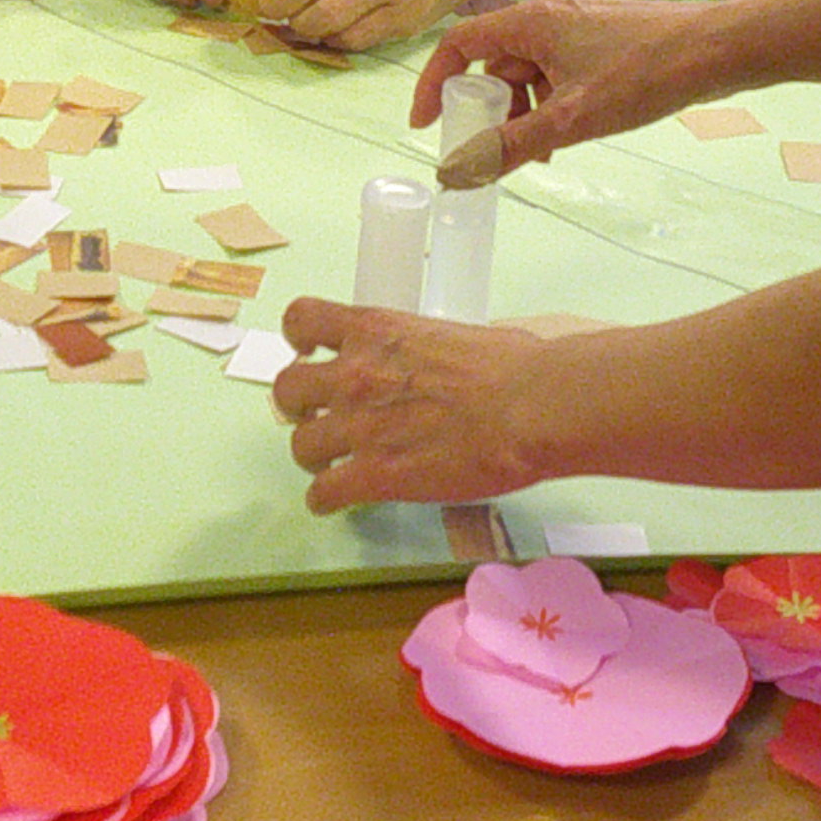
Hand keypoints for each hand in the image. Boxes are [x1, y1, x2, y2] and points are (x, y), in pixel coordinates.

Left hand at [271, 301, 552, 510]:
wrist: (533, 407)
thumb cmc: (515, 367)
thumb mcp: (453, 335)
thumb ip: (422, 348)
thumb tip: (435, 360)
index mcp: (376, 331)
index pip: (301, 320)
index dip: (298, 340)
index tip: (308, 353)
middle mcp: (355, 374)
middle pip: (287, 389)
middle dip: (299, 406)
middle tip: (321, 416)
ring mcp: (360, 426)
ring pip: (300, 446)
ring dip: (315, 457)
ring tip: (332, 464)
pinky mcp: (375, 475)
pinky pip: (323, 494)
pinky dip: (325, 500)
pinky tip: (338, 501)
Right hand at [412, 0, 731, 179]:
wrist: (717, 50)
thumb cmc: (644, 74)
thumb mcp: (570, 119)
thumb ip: (511, 145)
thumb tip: (459, 172)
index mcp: (530, 22)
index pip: (458, 44)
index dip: (434, 83)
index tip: (427, 123)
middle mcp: (550, 15)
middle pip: (496, 61)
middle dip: (490, 108)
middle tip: (495, 149)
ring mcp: (581, 24)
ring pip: (531, 68)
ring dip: (526, 109)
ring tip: (544, 150)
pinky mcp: (606, 36)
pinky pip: (561, 68)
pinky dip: (555, 99)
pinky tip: (573, 130)